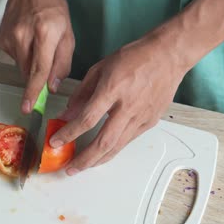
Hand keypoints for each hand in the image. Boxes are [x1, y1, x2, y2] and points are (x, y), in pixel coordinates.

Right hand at [0, 0, 74, 113]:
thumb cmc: (52, 7)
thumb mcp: (68, 34)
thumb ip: (62, 63)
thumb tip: (53, 86)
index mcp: (44, 33)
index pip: (38, 70)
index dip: (33, 92)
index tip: (28, 107)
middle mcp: (24, 36)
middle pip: (29, 72)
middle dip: (37, 78)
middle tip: (44, 67)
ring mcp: (10, 38)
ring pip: (21, 67)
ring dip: (31, 64)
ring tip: (37, 45)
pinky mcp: (3, 40)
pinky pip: (15, 59)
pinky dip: (23, 56)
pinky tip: (28, 41)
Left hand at [49, 35, 190, 175]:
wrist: (168, 55)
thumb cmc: (134, 57)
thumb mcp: (100, 68)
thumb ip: (82, 93)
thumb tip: (67, 114)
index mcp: (112, 89)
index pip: (86, 119)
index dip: (69, 133)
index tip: (55, 141)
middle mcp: (128, 106)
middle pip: (103, 142)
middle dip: (84, 159)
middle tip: (70, 168)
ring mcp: (141, 116)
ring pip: (117, 147)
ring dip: (98, 160)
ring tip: (83, 166)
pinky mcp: (150, 122)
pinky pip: (128, 140)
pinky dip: (113, 149)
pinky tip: (102, 152)